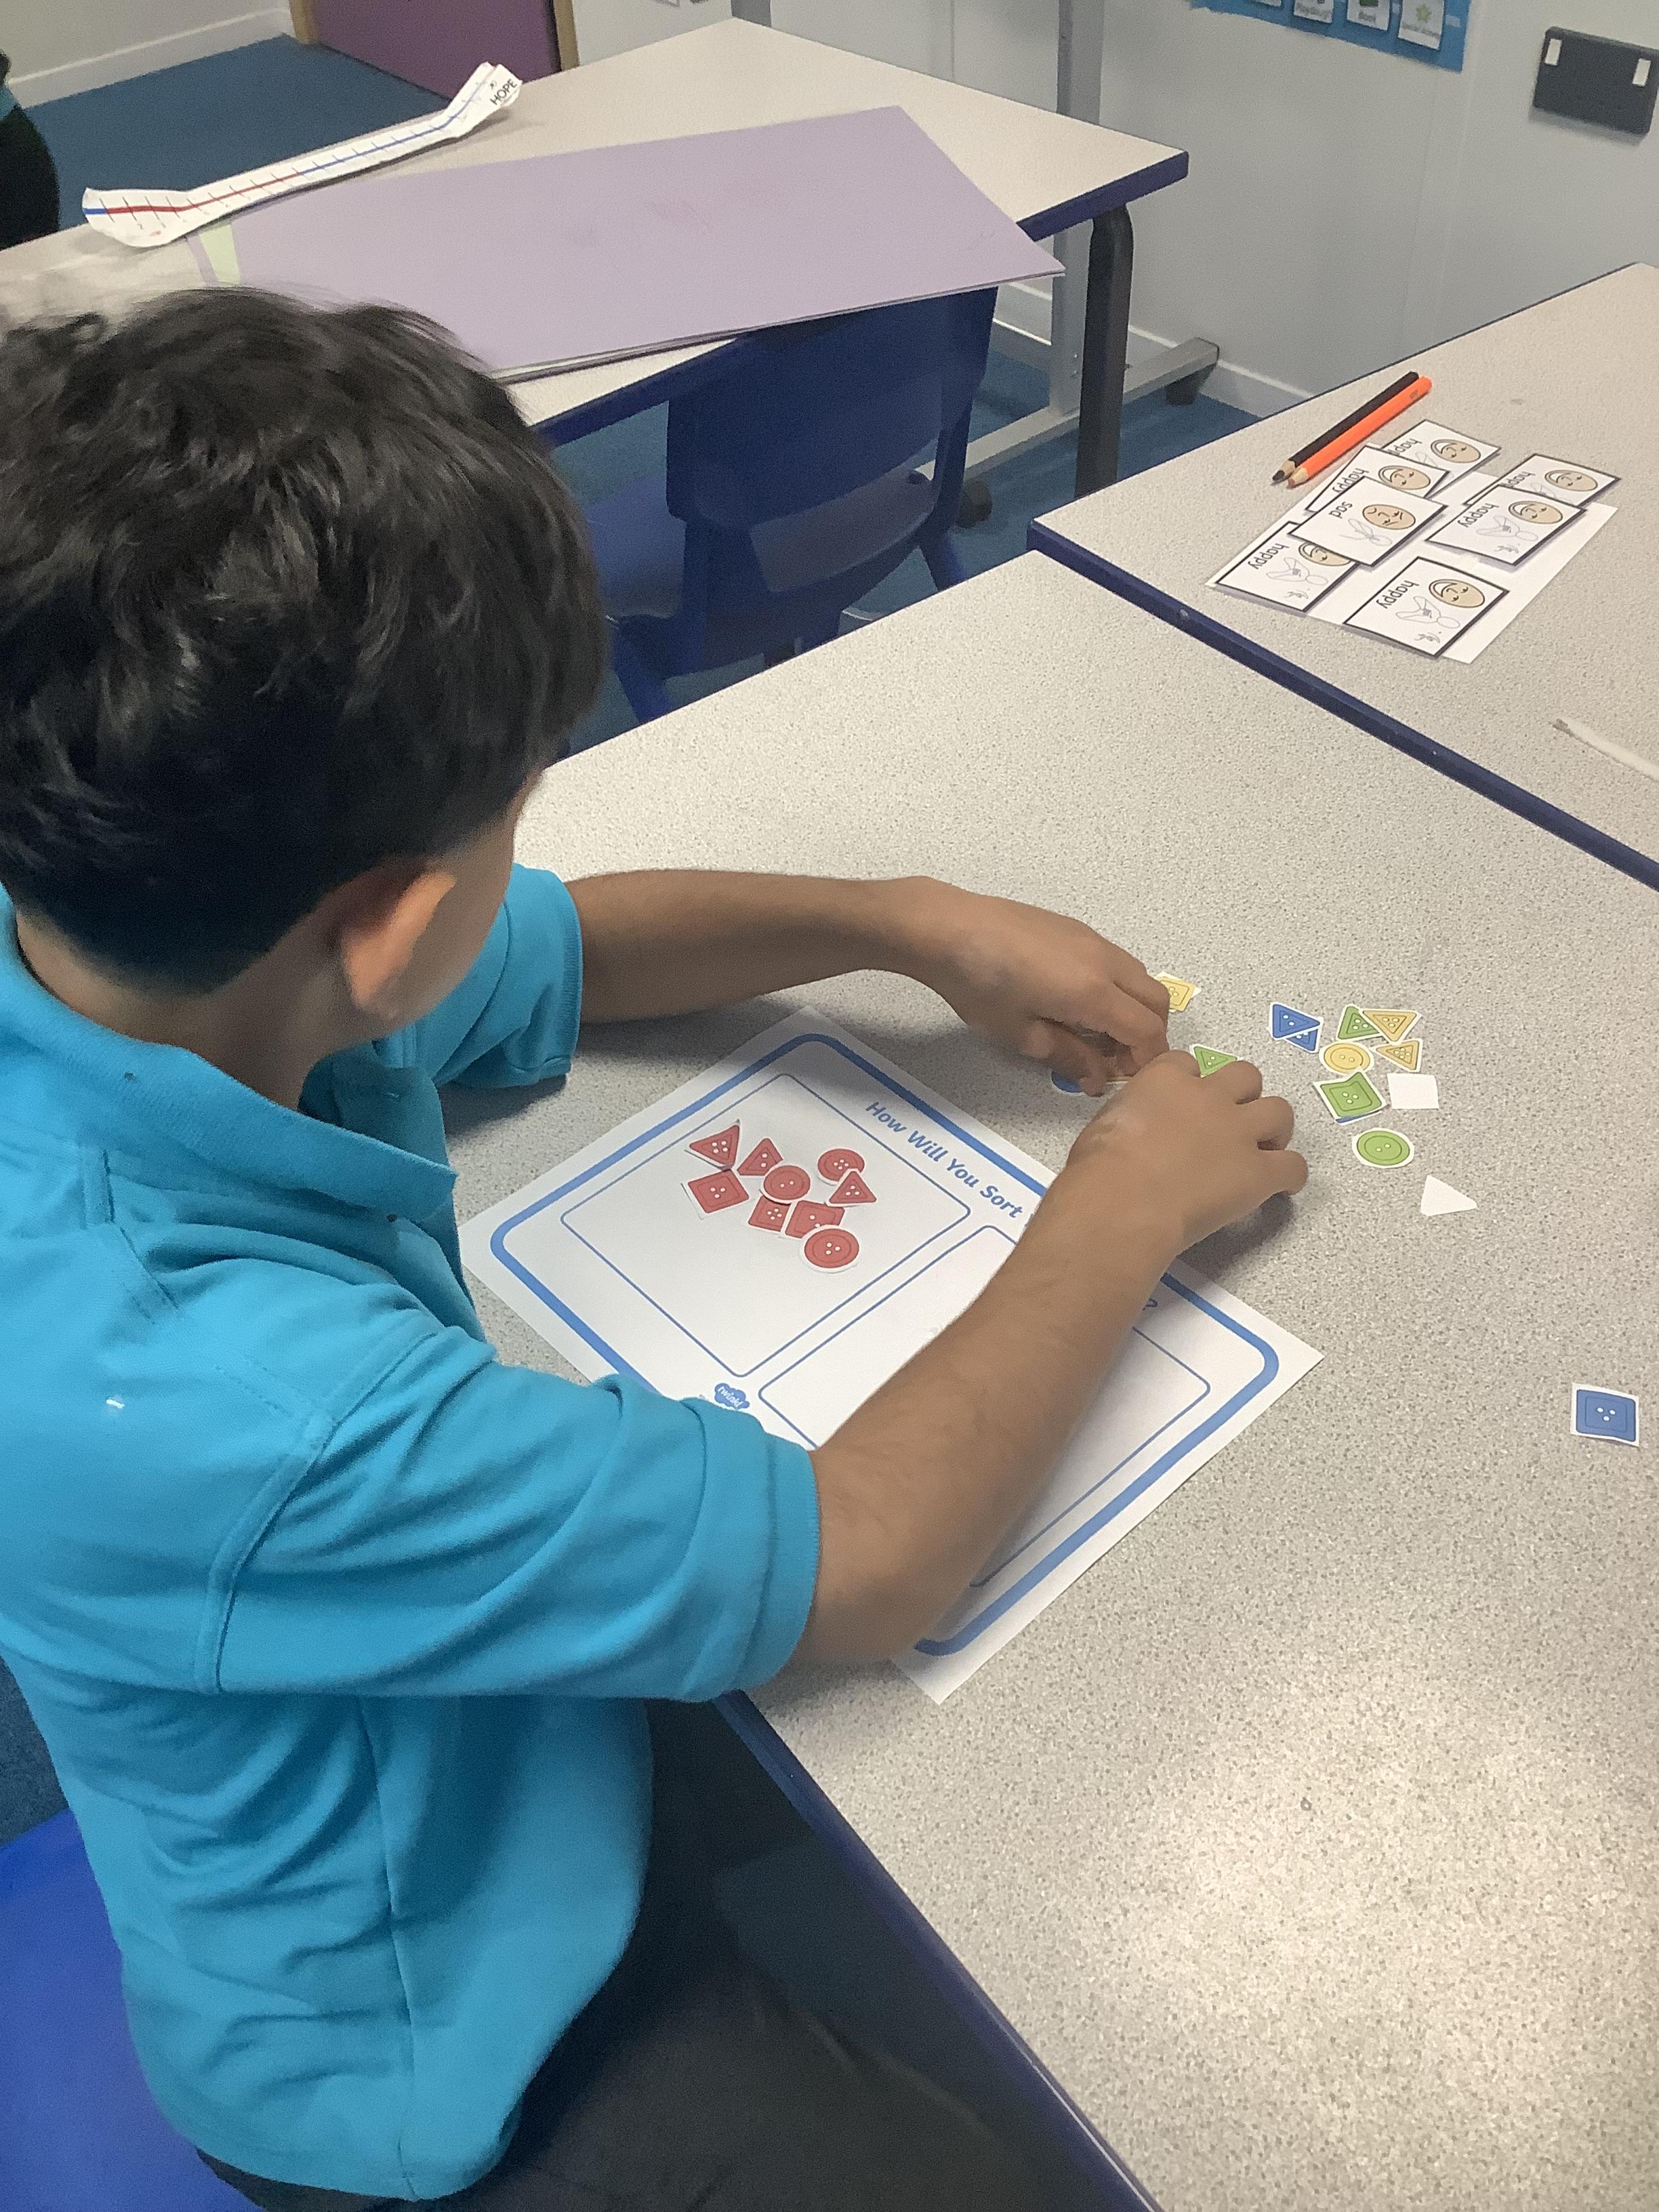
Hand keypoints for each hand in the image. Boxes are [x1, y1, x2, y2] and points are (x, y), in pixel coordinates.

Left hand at [900, 881, 1169, 1089]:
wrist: (948, 928)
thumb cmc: (980, 986)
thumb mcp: (1021, 1033)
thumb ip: (1068, 1056)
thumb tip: (1097, 1079)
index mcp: (1094, 992)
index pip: (1147, 1030)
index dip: (1145, 1059)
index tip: (1122, 1076)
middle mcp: (1105, 961)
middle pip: (1157, 1000)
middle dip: (1148, 1034)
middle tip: (1115, 1058)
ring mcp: (1092, 939)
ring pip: (1138, 977)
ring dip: (1133, 1008)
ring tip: (1095, 1032)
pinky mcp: (1076, 927)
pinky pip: (1116, 961)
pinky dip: (1117, 987)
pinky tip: (1077, 1001)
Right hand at [1057, 1051, 1307, 1251]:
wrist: (1122, 1202)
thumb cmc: (1098, 1167)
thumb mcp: (1105, 1125)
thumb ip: (1133, 1117)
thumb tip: (1137, 1135)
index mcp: (1166, 1079)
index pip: (1189, 1064)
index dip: (1192, 1084)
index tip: (1186, 1105)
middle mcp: (1208, 1096)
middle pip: (1244, 1076)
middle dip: (1242, 1096)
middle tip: (1231, 1123)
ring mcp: (1238, 1132)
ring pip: (1279, 1111)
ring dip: (1274, 1127)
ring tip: (1264, 1149)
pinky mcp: (1259, 1172)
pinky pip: (1293, 1166)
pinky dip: (1291, 1175)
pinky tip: (1283, 1188)